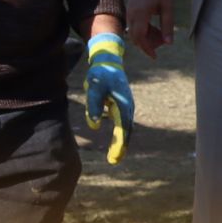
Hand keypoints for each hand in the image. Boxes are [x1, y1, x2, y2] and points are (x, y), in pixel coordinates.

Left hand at [84, 33, 134, 164]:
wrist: (108, 61)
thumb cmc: (100, 74)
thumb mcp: (93, 88)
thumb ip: (93, 106)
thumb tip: (94, 126)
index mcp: (123, 104)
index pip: (122, 128)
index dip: (119, 144)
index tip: (114, 157)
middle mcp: (128, 106)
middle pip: (126, 130)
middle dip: (121, 146)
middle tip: (114, 161)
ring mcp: (126, 106)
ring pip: (125, 127)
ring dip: (121, 141)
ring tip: (115, 156)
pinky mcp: (122, 105)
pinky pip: (122, 123)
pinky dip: (120, 134)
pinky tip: (117, 141)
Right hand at [126, 0, 175, 57]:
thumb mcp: (168, 8)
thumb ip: (168, 25)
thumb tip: (169, 43)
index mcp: (141, 13)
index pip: (140, 36)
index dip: (146, 48)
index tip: (155, 56)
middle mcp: (132, 14)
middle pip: (135, 37)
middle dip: (147, 44)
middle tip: (161, 44)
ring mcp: (129, 12)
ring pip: (134, 32)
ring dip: (146, 37)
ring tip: (160, 35)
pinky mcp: (130, 11)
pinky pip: (134, 26)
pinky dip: (143, 31)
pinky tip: (155, 28)